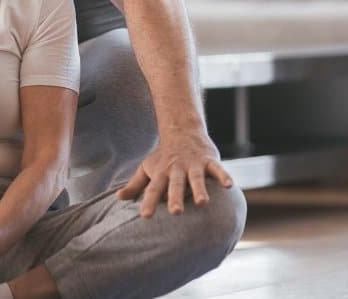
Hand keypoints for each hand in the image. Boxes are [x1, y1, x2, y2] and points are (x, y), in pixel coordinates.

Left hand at [116, 128, 233, 217]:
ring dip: (199, 189)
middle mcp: (177, 169)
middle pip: (175, 185)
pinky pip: (217, 169)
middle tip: (176, 212)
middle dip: (176, 197)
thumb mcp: (147, 168)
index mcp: (161, 173)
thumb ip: (135, 185)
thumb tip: (118, 198)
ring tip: (202, 203)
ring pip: (197, 178)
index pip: (153, 189)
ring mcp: (194, 165)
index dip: (149, 202)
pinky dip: (223, 176)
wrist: (182, 129)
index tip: (145, 217)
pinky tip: (228, 186)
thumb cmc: (163, 156)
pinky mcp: (209, 161)